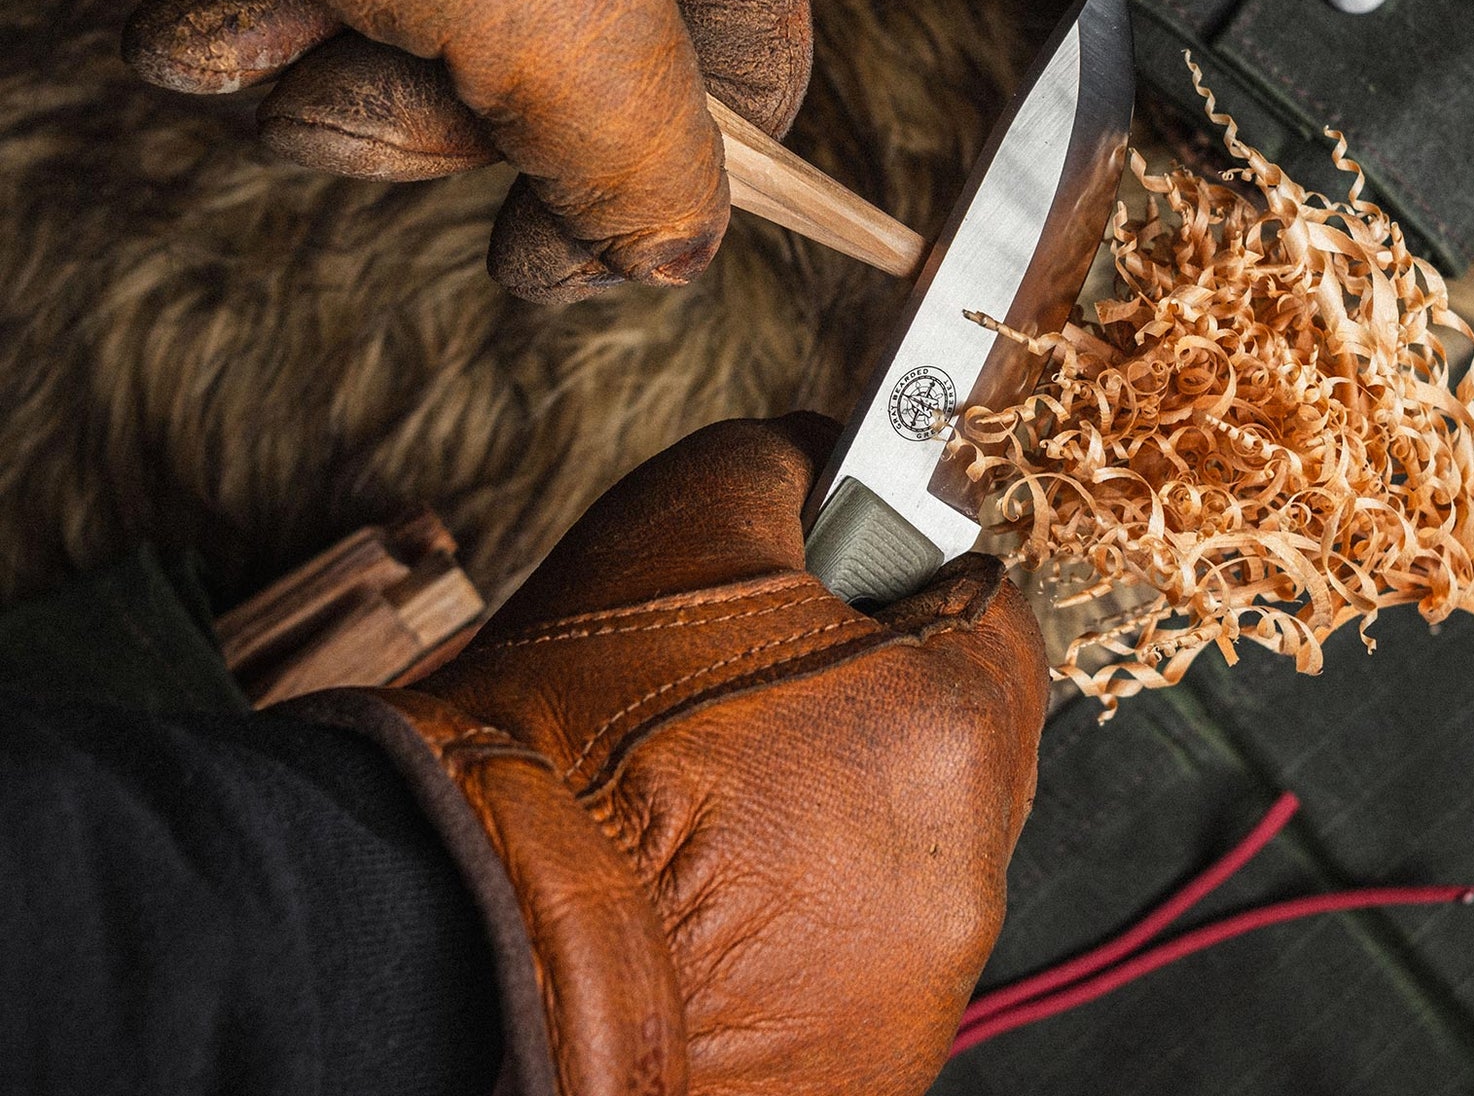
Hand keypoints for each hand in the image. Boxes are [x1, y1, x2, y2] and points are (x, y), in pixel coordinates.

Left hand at [98, 0, 810, 300]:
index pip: (734, 93)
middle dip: (399, 118)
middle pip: (535, 95)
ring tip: (231, 4)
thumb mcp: (559, 11)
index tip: (524, 251)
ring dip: (284, 59)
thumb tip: (664, 258)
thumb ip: (641, 163)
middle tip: (325, 100)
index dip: (642, 197)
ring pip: (391, 40)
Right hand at [287, 416, 1048, 1095]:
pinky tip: (708, 911)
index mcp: (957, 728)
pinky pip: (856, 969)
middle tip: (754, 708)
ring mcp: (917, 992)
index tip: (845, 597)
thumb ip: (793, 464)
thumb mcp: (681, 520)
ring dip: (839, 830)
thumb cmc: (570, 736)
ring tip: (711, 820)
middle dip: (878, 715)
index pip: (992, 616)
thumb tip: (834, 458)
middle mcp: (967, 875)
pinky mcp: (861, 1076)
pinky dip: (802, 934)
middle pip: (960, 752)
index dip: (909, 588)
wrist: (463, 944)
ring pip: (906, 868)